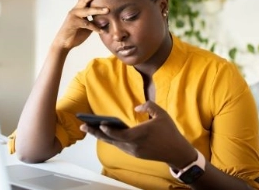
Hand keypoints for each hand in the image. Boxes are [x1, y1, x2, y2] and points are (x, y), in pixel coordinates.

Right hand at [54, 0, 108, 49]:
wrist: (63, 43)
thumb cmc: (74, 34)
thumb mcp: (86, 27)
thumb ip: (93, 22)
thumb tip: (104, 20)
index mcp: (78, 9)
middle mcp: (75, 10)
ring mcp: (74, 16)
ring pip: (87, 11)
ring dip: (98, 10)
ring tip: (107, 9)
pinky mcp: (74, 23)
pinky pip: (87, 24)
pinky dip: (96, 28)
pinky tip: (102, 31)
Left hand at [80, 101, 195, 166]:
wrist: (176, 152)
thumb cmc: (169, 131)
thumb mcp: (162, 114)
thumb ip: (148, 106)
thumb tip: (136, 107)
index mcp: (140, 134)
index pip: (120, 134)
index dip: (108, 130)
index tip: (100, 123)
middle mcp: (134, 145)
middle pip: (111, 140)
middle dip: (95, 133)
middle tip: (82, 126)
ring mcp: (133, 151)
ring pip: (113, 143)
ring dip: (101, 136)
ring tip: (88, 128)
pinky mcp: (134, 154)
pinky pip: (119, 145)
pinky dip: (110, 139)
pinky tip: (103, 133)